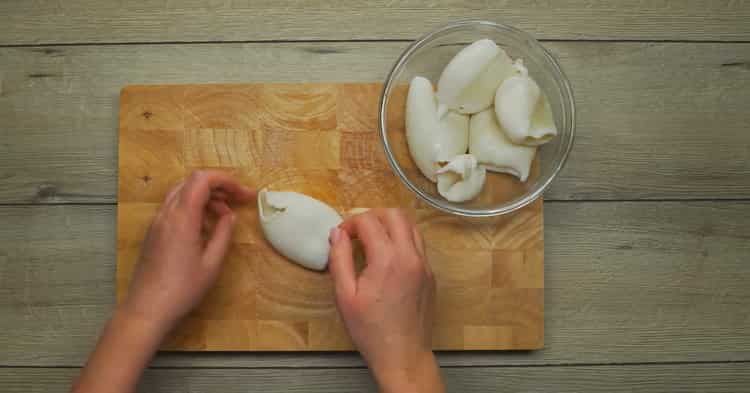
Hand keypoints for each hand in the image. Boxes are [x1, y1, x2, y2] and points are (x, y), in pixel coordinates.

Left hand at [121, 170, 254, 334]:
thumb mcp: (212, 264)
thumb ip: (224, 234)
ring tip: (224, 216)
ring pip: (182, 193)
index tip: (244, 194)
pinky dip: (193, 208)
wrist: (147, 309)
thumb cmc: (182, 290)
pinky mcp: (154, 232)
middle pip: (192, 182)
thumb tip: (230, 216)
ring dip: (205, 197)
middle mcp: (166, 214)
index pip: (202, 180)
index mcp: (182, 218)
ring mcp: (157, 222)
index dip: (226, 180)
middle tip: (238, 201)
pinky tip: (205, 227)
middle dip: (218, 186)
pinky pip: (174, 208)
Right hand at [328, 209, 442, 392]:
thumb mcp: (344, 295)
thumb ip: (339, 259)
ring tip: (373, 239)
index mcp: (388, 259)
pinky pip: (418, 245)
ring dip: (391, 225)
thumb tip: (337, 233)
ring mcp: (425, 265)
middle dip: (373, 215)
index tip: (341, 235)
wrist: (403, 355)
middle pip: (395, 214)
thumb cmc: (371, 330)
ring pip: (412, 226)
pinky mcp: (431, 275)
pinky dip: (402, 240)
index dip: (350, 222)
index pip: (369, 221)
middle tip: (357, 230)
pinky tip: (388, 257)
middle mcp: (410, 256)